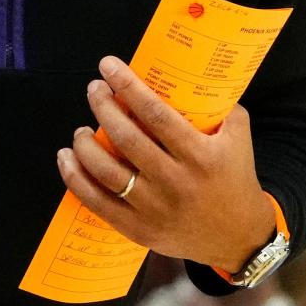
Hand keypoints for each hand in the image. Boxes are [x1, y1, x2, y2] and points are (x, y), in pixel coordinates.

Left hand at [56, 56, 275, 273]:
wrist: (239, 238)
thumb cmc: (235, 178)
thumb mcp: (239, 137)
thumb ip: (219, 105)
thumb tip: (191, 71)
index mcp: (200, 156)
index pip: (156, 115)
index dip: (128, 86)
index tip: (108, 66)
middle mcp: (176, 183)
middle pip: (127, 139)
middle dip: (103, 108)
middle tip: (94, 89)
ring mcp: (156, 209)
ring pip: (107, 172)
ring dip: (85, 145)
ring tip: (81, 129)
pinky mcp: (140, 230)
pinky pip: (99, 204)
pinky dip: (76, 180)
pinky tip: (67, 159)